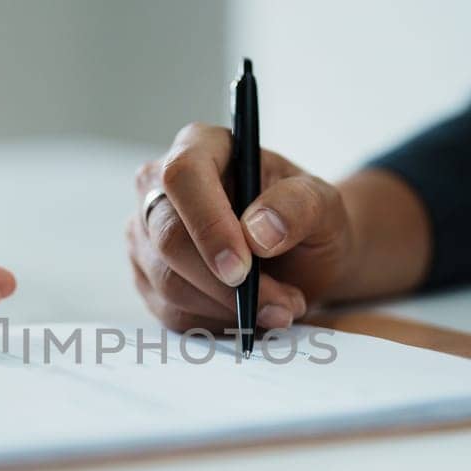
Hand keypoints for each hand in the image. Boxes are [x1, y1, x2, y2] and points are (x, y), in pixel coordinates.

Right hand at [127, 122, 430, 332]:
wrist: (299, 254)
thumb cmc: (306, 218)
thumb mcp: (323, 204)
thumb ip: (297, 207)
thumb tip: (258, 232)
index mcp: (201, 146)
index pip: (183, 176)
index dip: (208, 224)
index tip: (242, 269)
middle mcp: (160, 186)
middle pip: (168, 238)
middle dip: (226, 284)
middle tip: (281, 304)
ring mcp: (147, 234)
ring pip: (169, 283)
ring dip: (230, 309)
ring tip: (280, 307)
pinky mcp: (147, 277)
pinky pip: (171, 312)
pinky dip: (218, 323)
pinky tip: (250, 314)